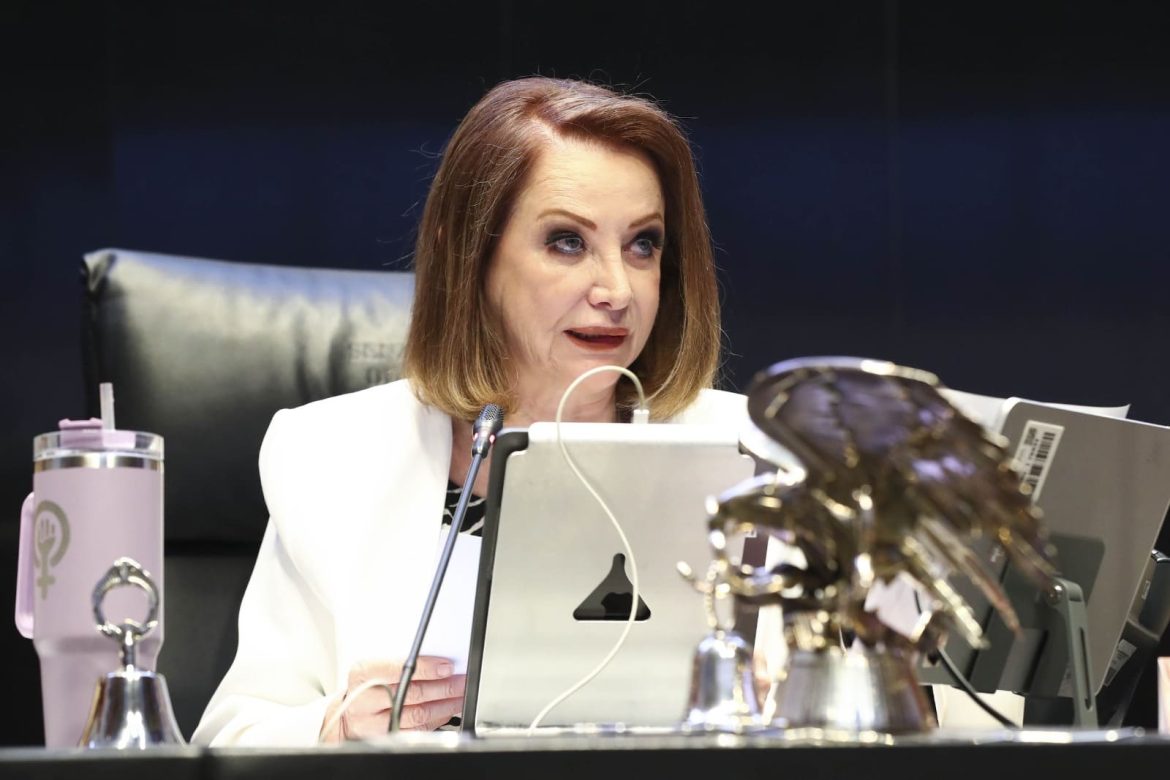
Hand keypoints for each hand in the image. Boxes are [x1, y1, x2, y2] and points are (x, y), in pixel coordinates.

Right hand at [321, 656, 465, 741]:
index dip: (426, 668)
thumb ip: (400, 660)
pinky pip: (417, 730)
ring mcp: (374, 723)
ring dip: (444, 704)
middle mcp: (366, 700)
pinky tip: (448, 709)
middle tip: (461, 680)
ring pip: (417, 714)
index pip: (398, 669)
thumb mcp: (375, 665)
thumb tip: (437, 659)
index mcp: (363, 673)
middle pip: (412, 694)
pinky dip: (436, 718)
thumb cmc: (367, 684)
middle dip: (443, 686)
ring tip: (460, 694)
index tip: (447, 666)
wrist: (348, 712)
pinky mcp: (385, 738)